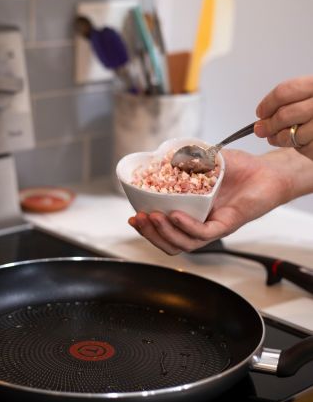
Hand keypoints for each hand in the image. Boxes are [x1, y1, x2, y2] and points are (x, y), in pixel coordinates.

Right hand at [128, 149, 291, 255]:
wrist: (268, 171)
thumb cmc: (239, 168)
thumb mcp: (205, 161)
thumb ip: (184, 160)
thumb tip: (161, 157)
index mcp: (192, 214)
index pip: (165, 230)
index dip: (146, 228)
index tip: (132, 217)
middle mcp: (202, 225)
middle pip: (171, 243)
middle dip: (149, 234)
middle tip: (137, 219)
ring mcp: (214, 227)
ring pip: (184, 243)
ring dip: (164, 233)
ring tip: (152, 216)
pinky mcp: (228, 224)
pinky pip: (204, 233)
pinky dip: (187, 227)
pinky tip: (175, 215)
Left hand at [255, 76, 312, 159]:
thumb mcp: (312, 97)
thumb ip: (290, 103)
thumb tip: (262, 119)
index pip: (285, 92)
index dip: (268, 104)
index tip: (261, 113)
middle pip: (285, 114)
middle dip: (269, 125)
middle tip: (261, 130)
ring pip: (292, 134)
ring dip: (279, 139)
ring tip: (276, 138)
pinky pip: (303, 148)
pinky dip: (297, 147)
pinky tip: (299, 142)